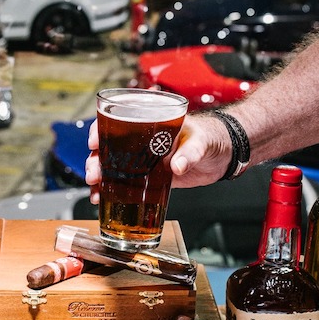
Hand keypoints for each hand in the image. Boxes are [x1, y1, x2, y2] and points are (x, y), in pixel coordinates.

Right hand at [85, 112, 232, 201]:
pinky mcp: (151, 177)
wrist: (224, 155)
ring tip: (95, 190)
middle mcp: (142, 140)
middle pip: (109, 147)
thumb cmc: (212, 137)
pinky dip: (113, 191)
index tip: (94, 142)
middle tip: (93, 173)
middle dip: (95, 160)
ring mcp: (145, 159)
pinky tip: (102, 199)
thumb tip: (177, 165)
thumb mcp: (201, 140)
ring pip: (113, 166)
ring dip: (100, 177)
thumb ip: (189, 151)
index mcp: (151, 122)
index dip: (101, 130)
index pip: (118, 120)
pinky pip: (126, 183)